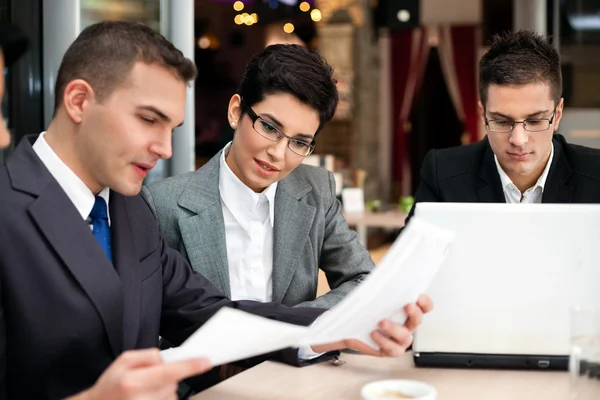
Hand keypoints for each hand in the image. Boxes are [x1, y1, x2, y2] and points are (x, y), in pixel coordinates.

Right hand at [67, 348, 211, 399]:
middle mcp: (142, 399)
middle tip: (147, 379)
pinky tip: (147, 397)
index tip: (206, 362)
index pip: (169, 372)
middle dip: (167, 377)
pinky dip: (162, 398)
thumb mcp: (124, 361)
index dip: (190, 366)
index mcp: (133, 382)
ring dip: (164, 390)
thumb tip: (167, 359)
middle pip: (173, 383)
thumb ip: (148, 356)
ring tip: (144, 392)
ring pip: (172, 394)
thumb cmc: (110, 385)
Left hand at [311, 294, 432, 356]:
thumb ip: (380, 286)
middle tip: (407, 306)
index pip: (424, 306)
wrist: (353, 323)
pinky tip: (374, 333)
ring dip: (395, 329)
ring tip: (382, 322)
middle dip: (415, 313)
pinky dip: (384, 342)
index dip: (425, 302)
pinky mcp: (389, 349)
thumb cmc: (368, 306)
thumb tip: (382, 275)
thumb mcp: (374, 294)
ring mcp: (399, 339)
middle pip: (418, 321)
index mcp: (408, 310)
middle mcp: (407, 325)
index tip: (418, 296)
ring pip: (406, 337)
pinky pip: (392, 349)